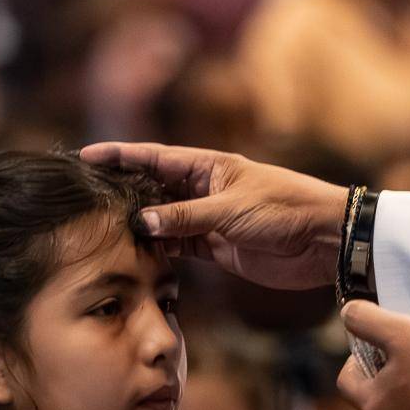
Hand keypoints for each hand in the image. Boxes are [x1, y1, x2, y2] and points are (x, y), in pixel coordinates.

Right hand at [80, 142, 348, 289]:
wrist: (322, 240)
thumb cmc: (283, 209)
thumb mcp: (230, 210)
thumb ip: (184, 218)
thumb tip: (141, 221)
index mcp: (209, 166)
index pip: (154, 158)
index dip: (121, 156)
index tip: (87, 155)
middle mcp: (204, 189)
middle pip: (153, 189)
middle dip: (122, 192)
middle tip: (87, 196)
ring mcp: (209, 219)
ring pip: (164, 221)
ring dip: (139, 226)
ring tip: (104, 229)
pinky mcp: (218, 247)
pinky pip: (180, 246)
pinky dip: (160, 250)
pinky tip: (137, 253)